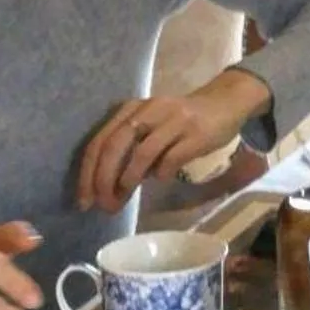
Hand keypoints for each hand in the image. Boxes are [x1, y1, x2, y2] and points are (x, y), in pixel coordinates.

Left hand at [76, 72, 266, 213]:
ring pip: (141, 154)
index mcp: (131, 109)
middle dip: (102, 180)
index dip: (87, 174)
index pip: (99, 142)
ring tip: (123, 200)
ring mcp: (173, 120)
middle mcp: (148, 110)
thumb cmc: (180, 121)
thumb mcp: (150, 129)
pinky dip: (161, 175)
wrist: (224, 103)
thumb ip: (130, 152)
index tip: (84, 202)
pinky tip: (162, 179)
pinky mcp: (196, 133)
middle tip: (102, 206)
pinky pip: (171, 160)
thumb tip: (109, 190)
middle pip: (114, 146)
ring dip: (128, 181)